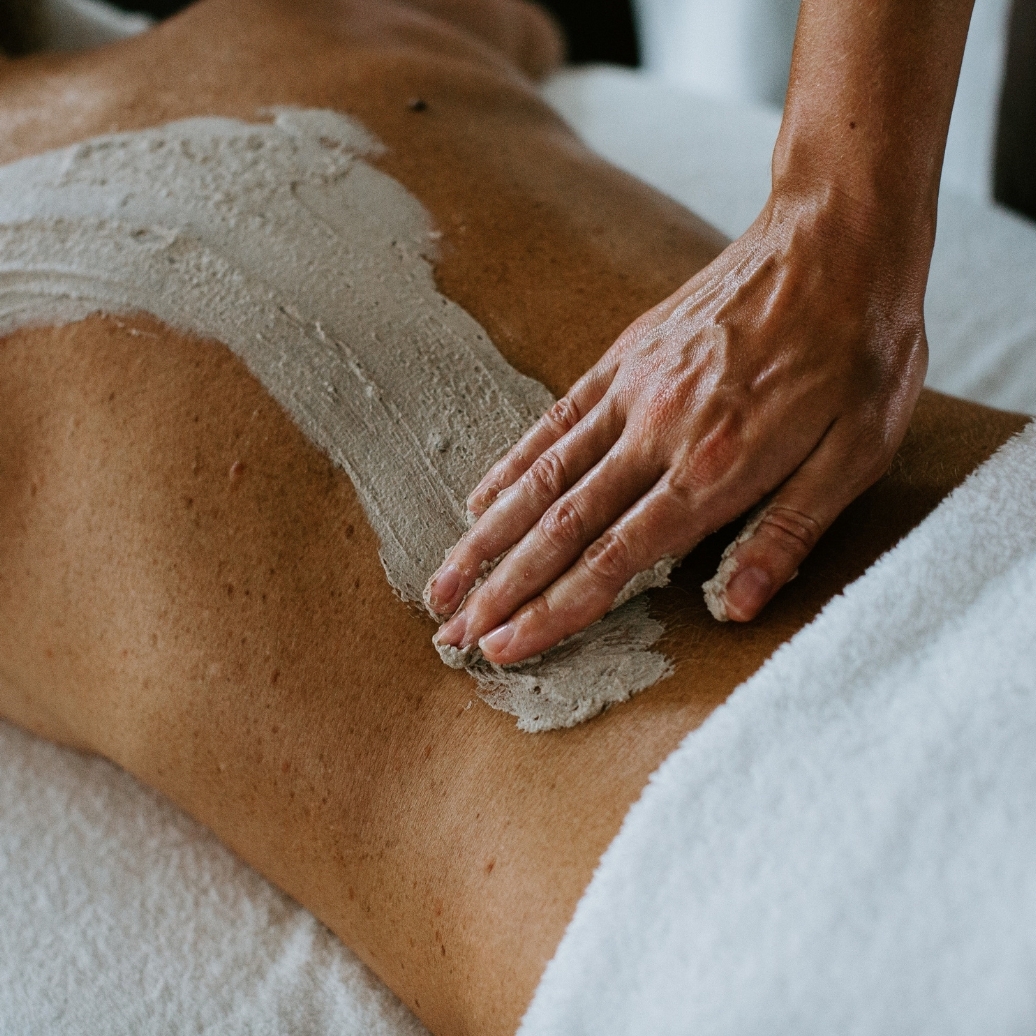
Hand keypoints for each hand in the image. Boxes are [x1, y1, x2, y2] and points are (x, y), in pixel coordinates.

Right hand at [426, 189, 929, 665]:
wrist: (834, 235)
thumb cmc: (858, 348)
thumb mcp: (857, 451)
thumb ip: (788, 531)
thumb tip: (736, 607)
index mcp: (714, 469)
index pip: (613, 558)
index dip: (554, 609)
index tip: (505, 646)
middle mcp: (656, 434)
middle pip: (560, 526)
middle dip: (500, 588)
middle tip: (452, 632)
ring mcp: (631, 391)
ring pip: (541, 478)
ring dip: (486, 536)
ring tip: (443, 579)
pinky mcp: (624, 358)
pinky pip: (554, 420)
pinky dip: (512, 465)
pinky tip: (481, 498)